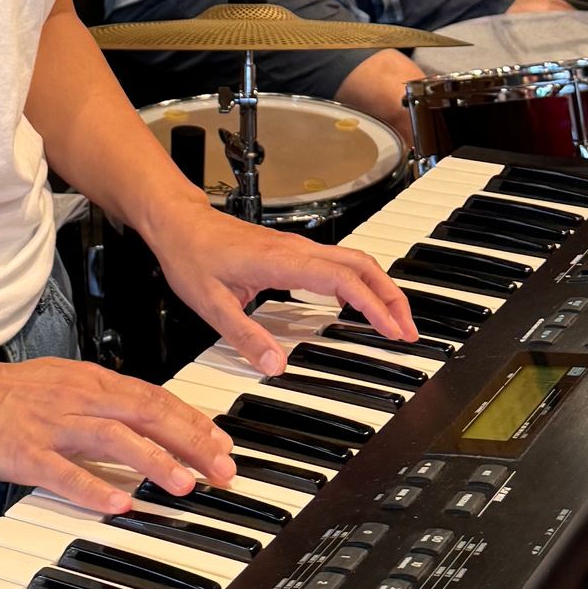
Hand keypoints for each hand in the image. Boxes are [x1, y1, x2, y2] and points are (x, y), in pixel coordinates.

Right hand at [0, 355, 236, 512]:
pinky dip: (93, 488)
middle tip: (220, 467)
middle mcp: (79, 398)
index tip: (221, 442)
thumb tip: (144, 416)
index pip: (154, 396)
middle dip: (189, 441)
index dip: (191, 419)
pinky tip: (117, 505)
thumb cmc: (8, 391)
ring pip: (114, 439)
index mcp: (91, 380)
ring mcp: (53, 425)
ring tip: (183, 484)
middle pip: (146, 413)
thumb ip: (104, 400)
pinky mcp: (26, 453)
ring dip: (153, 461)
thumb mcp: (66, 382)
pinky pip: (64, 473)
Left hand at [146, 202, 417, 375]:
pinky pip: (337, 263)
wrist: (179, 222)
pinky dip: (360, 282)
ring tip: (393, 321)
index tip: (392, 331)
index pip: (342, 280)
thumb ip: (244, 335)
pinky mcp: (291, 251)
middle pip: (361, 265)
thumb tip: (276, 366)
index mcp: (282, 261)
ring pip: (353, 261)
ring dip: (379, 288)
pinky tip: (360, 304)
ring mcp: (296, 247)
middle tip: (408, 331)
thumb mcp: (210, 304)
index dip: (373, 306)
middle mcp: (296, 250)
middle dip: (391, 297)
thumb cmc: (192, 255)